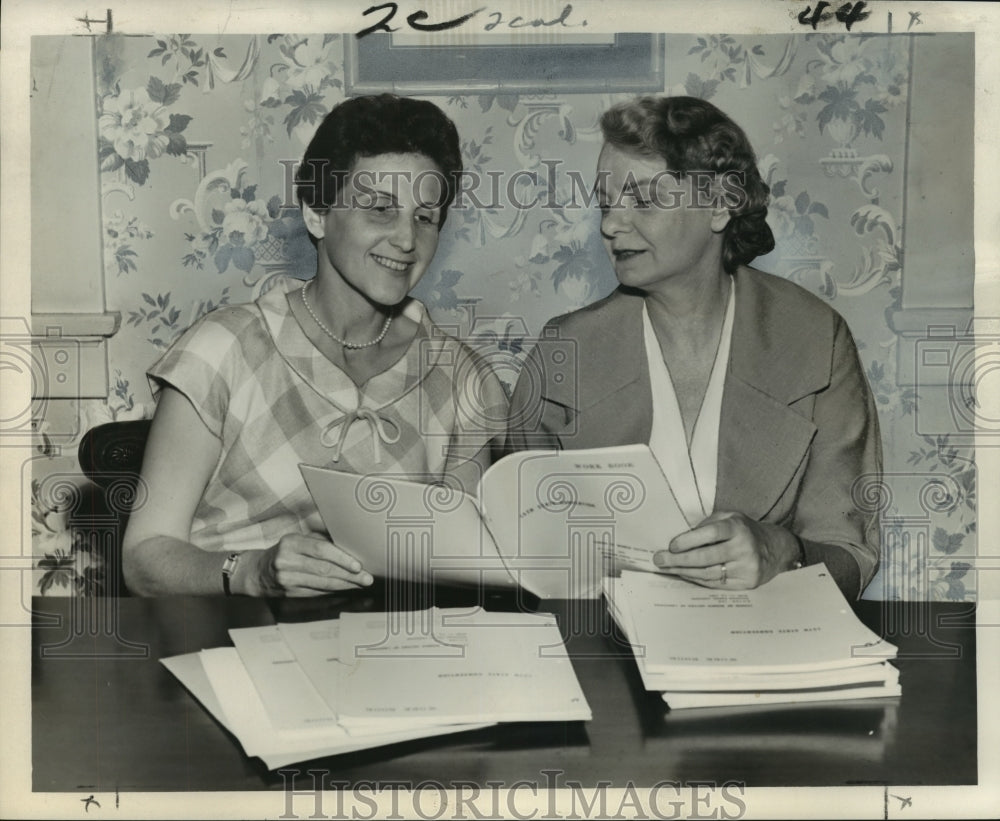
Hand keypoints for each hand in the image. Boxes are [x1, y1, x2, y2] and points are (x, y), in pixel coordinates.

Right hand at [242, 533, 373, 596]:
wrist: (258, 572)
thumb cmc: (286, 551)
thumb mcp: (298, 539)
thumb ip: (319, 539)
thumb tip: (349, 543)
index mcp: (291, 542)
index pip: (320, 550)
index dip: (341, 558)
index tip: (358, 565)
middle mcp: (287, 560)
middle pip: (324, 569)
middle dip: (349, 575)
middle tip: (367, 577)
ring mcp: (287, 579)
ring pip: (322, 583)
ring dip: (345, 584)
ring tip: (361, 584)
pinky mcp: (289, 593)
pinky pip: (317, 592)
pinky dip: (334, 590)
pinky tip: (346, 588)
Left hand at [652, 511, 800, 589]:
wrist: (775, 549)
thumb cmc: (745, 531)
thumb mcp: (730, 517)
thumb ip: (708, 523)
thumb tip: (681, 536)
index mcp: (738, 528)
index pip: (710, 534)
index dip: (689, 540)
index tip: (671, 545)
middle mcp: (743, 548)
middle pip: (706, 558)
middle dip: (679, 560)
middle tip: (660, 560)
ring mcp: (746, 568)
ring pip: (708, 574)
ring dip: (684, 571)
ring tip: (667, 568)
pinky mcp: (746, 583)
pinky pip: (716, 584)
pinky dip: (697, 580)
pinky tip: (684, 574)